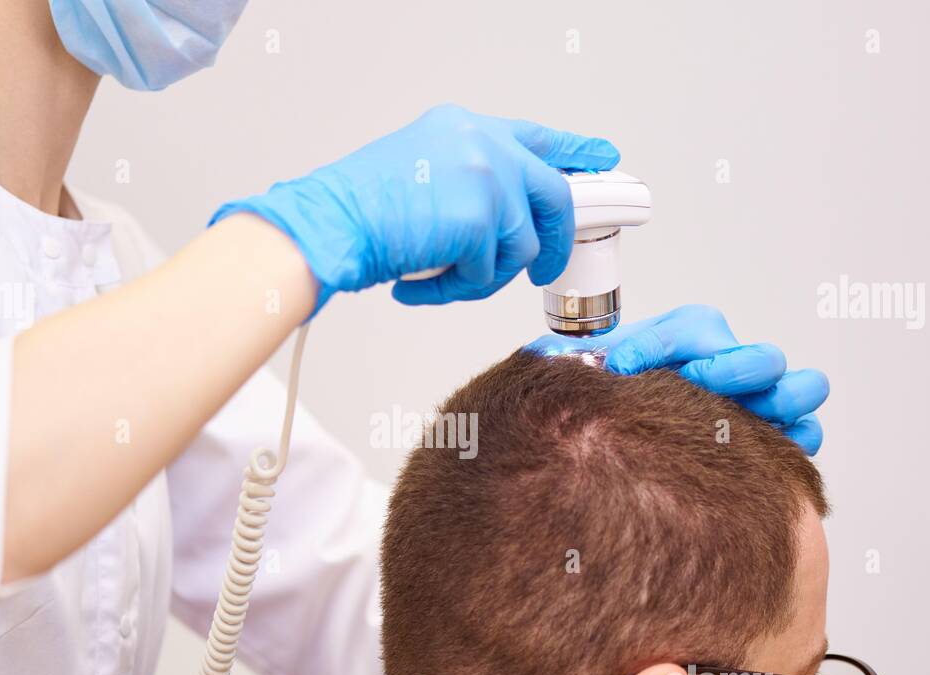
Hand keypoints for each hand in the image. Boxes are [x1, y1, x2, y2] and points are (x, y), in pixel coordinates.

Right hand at [209, 104, 618, 313]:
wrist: (327, 225)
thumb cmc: (357, 211)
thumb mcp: (420, 173)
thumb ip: (467, 183)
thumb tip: (504, 222)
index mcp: (466, 128)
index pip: (537, 138)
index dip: (573, 153)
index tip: (602, 160)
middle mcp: (482, 143)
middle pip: (550, 195)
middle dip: (550, 242)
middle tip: (542, 271)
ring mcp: (486, 178)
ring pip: (520, 247)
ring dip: (481, 277)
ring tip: (437, 279)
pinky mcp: (480, 219)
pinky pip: (488, 274)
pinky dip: (454, 291)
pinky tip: (417, 284)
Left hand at [526, 304, 828, 454]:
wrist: (630, 438)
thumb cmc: (621, 398)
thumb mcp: (593, 371)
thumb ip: (569, 359)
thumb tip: (541, 355)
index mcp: (691, 337)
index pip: (690, 328)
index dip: (656, 346)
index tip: (621, 367)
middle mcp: (731, 363)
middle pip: (758, 356)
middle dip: (728, 370)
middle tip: (695, 387)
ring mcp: (762, 398)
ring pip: (800, 386)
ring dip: (776, 402)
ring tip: (743, 420)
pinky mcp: (780, 435)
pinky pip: (807, 433)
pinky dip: (796, 441)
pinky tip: (767, 453)